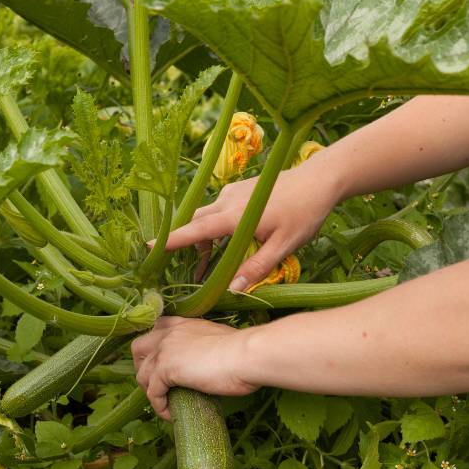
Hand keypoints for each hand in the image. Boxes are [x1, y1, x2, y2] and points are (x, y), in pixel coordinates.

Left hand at [130, 316, 255, 419]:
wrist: (246, 355)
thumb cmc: (243, 351)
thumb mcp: (220, 341)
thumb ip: (206, 346)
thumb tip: (209, 362)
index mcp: (184, 324)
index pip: (158, 328)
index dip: (155, 347)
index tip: (162, 363)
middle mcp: (169, 333)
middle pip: (138, 348)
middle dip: (143, 367)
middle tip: (157, 384)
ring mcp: (164, 350)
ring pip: (142, 374)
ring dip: (151, 391)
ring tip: (166, 404)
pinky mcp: (165, 369)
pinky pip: (153, 393)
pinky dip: (160, 407)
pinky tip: (172, 415)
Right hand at [158, 157, 340, 291]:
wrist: (321, 178)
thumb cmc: (305, 212)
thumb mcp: (284, 245)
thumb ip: (258, 268)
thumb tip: (233, 290)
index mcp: (235, 216)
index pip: (196, 230)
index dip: (171, 240)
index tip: (147, 247)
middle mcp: (228, 201)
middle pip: (197, 222)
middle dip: (185, 244)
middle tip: (178, 268)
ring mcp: (234, 192)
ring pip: (207, 215)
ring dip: (203, 236)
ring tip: (206, 262)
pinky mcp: (242, 189)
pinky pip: (219, 208)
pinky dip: (215, 225)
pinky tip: (228, 240)